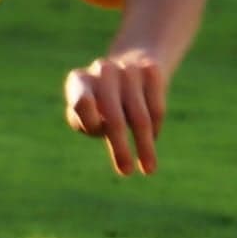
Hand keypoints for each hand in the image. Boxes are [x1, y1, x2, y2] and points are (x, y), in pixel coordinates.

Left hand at [64, 50, 166, 176]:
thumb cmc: (98, 102)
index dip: (90, 122)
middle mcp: (103, 70)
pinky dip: (156, 128)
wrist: (129, 65)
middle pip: (114, 117)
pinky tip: (152, 138)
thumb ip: (86, 123)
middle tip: (126, 172)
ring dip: (145, 146)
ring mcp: (129, 69)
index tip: (99, 135)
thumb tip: (101, 125)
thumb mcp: (84, 113)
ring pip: (140, 117)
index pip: (82, 103)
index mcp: (79, 80)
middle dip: (120, 148)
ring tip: (149, 169)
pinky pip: (157, 109)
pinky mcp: (153, 72)